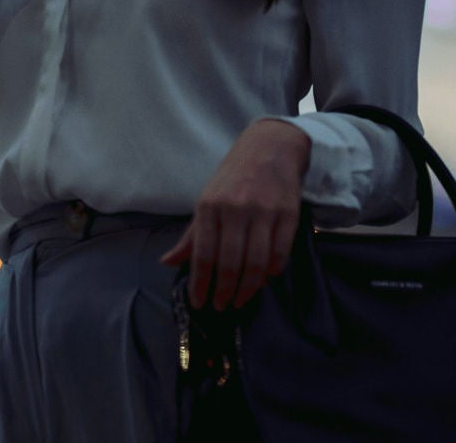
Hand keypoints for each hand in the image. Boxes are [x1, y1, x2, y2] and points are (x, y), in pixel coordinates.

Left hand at [158, 119, 312, 310]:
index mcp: (209, 206)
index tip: (199, 303)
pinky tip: (265, 280)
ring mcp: (263, 211)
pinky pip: (280, 253)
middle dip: (225, 290)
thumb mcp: (206, 202)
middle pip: (230, 262)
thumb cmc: (233, 180)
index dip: (200, 283)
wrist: (269, 149)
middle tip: (221, 306)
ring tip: (240, 300)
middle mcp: (235, 209)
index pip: (203, 254)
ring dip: (248, 288)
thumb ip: (192, 236)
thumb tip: (168, 262)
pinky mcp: (288, 214)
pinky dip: (273, 272)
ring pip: (256, 262)